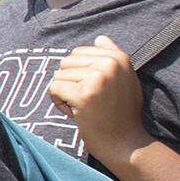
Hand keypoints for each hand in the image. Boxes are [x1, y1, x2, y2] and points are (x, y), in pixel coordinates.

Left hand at [47, 36, 151, 169]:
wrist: (125, 143)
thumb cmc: (122, 113)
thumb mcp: (125, 80)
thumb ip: (113, 57)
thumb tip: (100, 37)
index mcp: (119, 57)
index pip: (78, 53)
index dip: (80, 73)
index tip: (96, 90)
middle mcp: (110, 63)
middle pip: (66, 62)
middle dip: (70, 82)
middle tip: (88, 100)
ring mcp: (97, 78)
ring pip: (59, 75)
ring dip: (65, 94)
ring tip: (84, 107)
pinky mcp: (84, 93)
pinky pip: (53, 88)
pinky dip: (58, 102)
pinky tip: (74, 113)